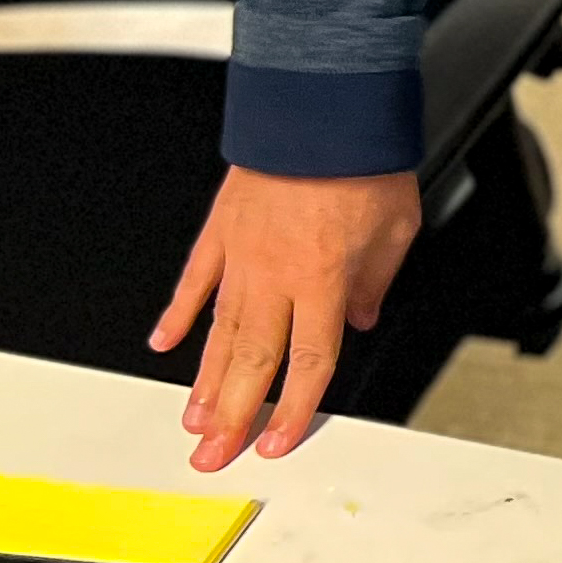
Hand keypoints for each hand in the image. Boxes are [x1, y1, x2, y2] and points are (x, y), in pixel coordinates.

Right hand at [150, 165, 422, 470]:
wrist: (323, 107)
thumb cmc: (363, 158)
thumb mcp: (397, 226)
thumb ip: (377, 280)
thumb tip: (360, 318)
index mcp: (323, 279)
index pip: (308, 362)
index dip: (293, 408)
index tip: (278, 441)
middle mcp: (276, 275)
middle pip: (252, 361)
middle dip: (233, 416)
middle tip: (214, 455)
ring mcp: (241, 254)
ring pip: (219, 332)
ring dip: (205, 380)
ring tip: (193, 420)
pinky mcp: (220, 230)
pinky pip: (194, 281)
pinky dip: (177, 314)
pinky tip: (163, 343)